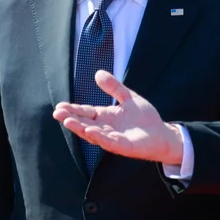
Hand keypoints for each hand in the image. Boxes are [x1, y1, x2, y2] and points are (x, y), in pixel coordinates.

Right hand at [52, 71, 184, 164]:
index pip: (86, 112)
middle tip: (57, 113)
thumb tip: (97, 73)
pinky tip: (91, 131)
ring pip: (92, 134)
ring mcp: (113, 138)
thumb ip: (114, 87)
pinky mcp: (123, 146)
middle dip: (71, 118)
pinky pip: (109, 142)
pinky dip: (100, 137)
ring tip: (68, 122)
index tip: (60, 106)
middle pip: (84, 123)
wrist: (162, 134)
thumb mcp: (128, 97)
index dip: (73, 109)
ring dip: (80, 128)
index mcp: (105, 116)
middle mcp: (106, 128)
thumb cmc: (145, 118)